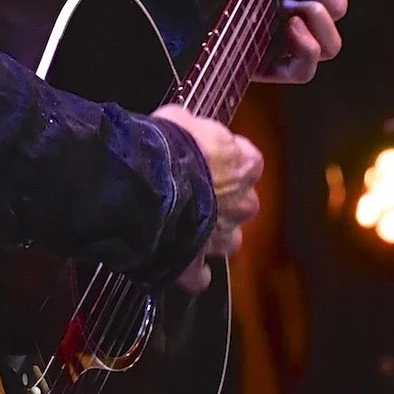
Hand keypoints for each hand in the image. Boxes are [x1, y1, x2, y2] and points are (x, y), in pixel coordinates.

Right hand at [151, 104, 262, 292]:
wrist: (145, 188)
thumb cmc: (167, 146)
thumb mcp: (179, 119)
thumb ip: (192, 130)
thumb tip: (189, 130)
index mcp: (243, 166)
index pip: (249, 161)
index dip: (228, 159)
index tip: (211, 154)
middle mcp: (241, 205)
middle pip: (243, 203)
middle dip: (225, 200)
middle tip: (197, 190)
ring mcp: (221, 238)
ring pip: (226, 239)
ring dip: (211, 233)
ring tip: (185, 224)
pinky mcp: (196, 265)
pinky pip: (198, 274)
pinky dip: (190, 269)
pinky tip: (176, 259)